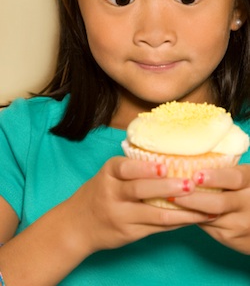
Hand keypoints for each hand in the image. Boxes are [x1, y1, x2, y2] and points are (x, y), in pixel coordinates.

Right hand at [71, 156, 209, 254]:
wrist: (77, 225)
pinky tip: (193, 218)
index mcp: (108, 174)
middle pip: (139, 190)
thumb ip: (131, 167)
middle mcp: (112, 194)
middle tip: (190, 185)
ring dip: (181, 211)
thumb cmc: (100, 193)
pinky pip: (157, 228)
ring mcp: (120, 216)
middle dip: (167, 188)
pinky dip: (177, 222)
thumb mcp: (108, 175)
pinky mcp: (129, 233)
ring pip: (154, 214)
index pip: (125, 168)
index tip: (165, 167)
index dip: (145, 168)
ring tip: (204, 207)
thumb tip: (169, 158)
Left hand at [171, 164, 249, 254]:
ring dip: (185, 208)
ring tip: (165, 198)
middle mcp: (248, 203)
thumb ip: (222, 169)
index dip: (216, 177)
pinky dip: (187, 216)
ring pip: (207, 216)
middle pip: (219, 203)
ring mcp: (239, 223)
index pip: (235, 178)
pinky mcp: (229, 236)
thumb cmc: (241, 189)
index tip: (196, 175)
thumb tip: (186, 160)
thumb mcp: (239, 177)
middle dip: (192, 198)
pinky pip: (204, 225)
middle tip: (171, 191)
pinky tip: (172, 210)